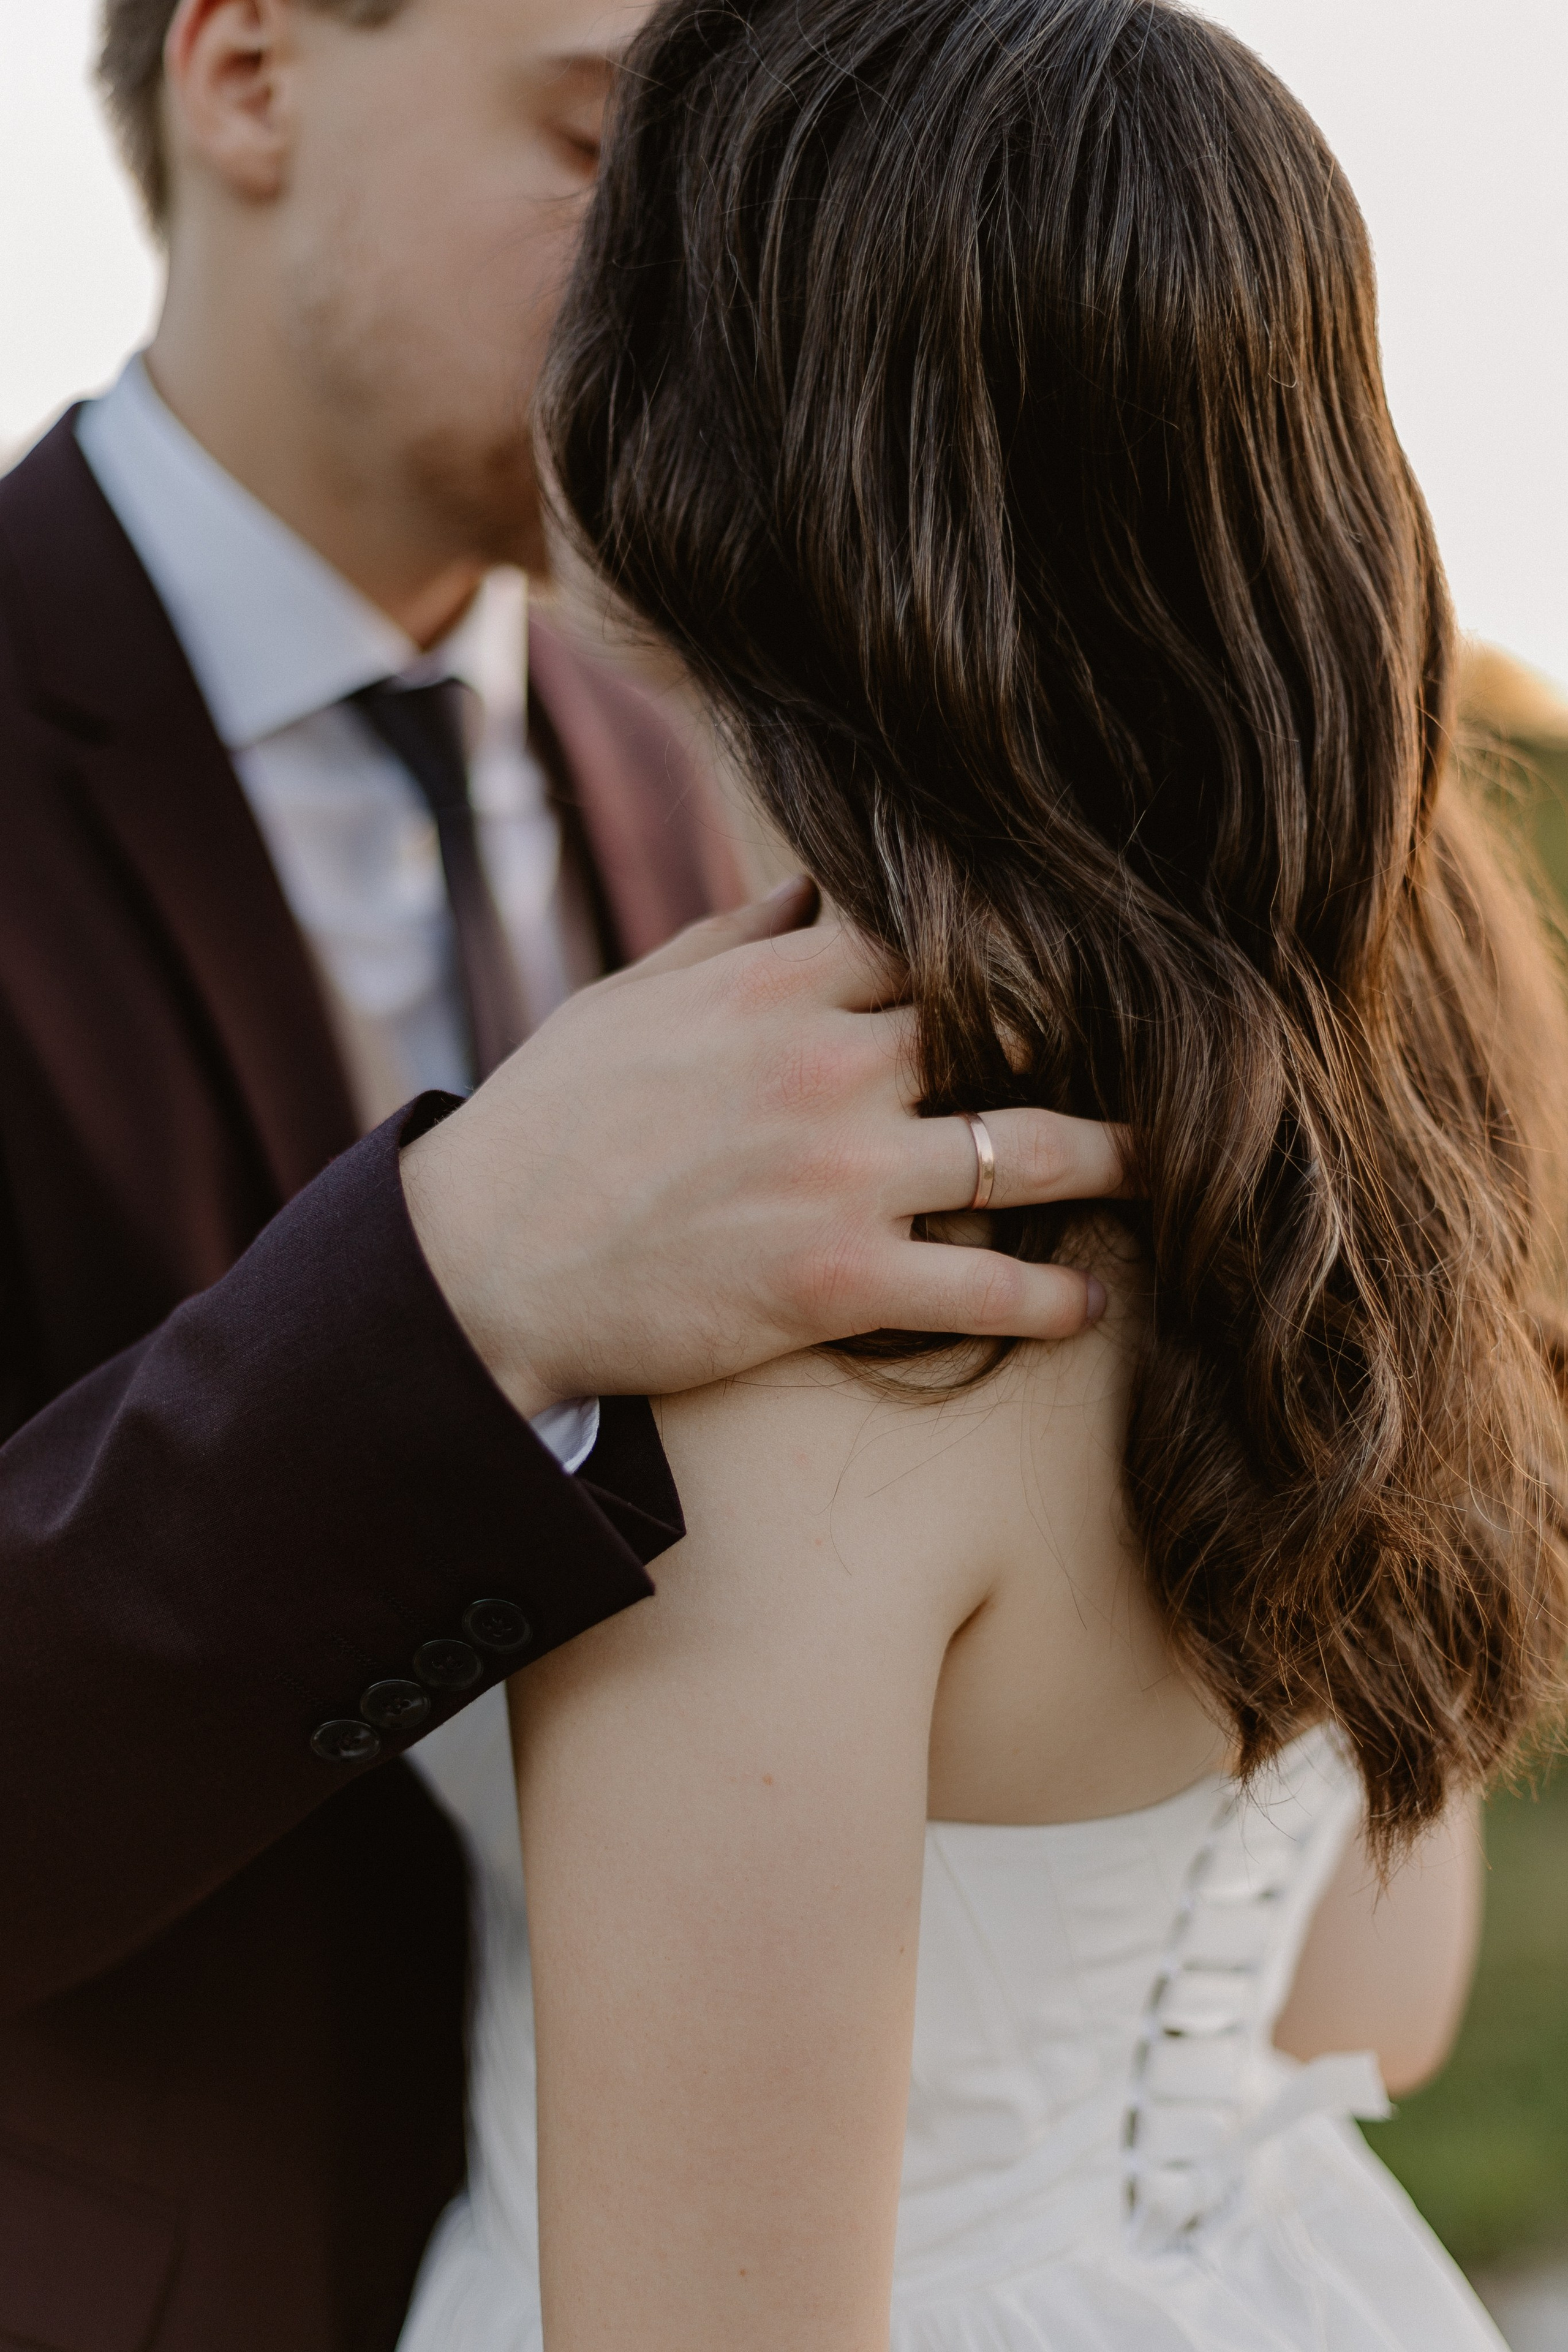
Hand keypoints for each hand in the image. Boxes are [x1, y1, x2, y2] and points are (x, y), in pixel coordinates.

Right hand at [401, 882, 1127, 1416]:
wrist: (482, 1262)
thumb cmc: (552, 1123)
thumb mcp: (631, 997)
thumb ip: (734, 937)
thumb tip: (811, 885)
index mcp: (780, 984)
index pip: (942, 932)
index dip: (1018, 945)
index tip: (1075, 958)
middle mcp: (829, 1063)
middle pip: (1015, 1030)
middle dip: (1096, 1040)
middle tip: (1174, 1053)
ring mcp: (842, 1172)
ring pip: (1030, 1151)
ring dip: (1117, 1160)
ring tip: (1173, 1169)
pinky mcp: (838, 1281)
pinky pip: (984, 1287)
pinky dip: (1052, 1300)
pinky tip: (1092, 1305)